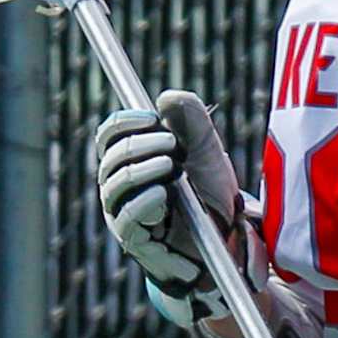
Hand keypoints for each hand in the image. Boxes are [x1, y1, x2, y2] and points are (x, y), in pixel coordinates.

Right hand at [95, 91, 204, 317]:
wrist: (227, 239)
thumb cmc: (210, 193)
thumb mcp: (207, 151)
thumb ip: (191, 120)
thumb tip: (166, 98)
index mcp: (132, 159)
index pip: (110, 135)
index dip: (126, 121)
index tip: (152, 116)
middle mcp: (120, 185)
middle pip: (113, 156)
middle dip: (143, 144)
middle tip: (174, 145)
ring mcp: (123, 213)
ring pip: (116, 185)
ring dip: (145, 170)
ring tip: (173, 165)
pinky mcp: (134, 240)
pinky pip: (127, 217)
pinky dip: (144, 201)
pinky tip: (163, 194)